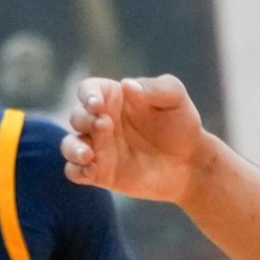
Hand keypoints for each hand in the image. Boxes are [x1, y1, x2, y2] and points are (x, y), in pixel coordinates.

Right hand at [60, 76, 211, 202]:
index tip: (97, 105)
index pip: (88, 90)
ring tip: (87, 155)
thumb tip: (127, 85)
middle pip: (76, 116)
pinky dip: (77, 171)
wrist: (190, 163)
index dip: (87, 96)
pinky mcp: (100, 173)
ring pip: (69, 145)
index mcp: (113, 98)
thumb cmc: (181, 124)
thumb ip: (154, 88)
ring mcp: (98, 148)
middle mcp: (100, 121)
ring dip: (72, 148)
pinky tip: (91, 171)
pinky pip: (76, 172)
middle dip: (84, 120)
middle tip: (104, 126)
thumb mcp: (175, 98)